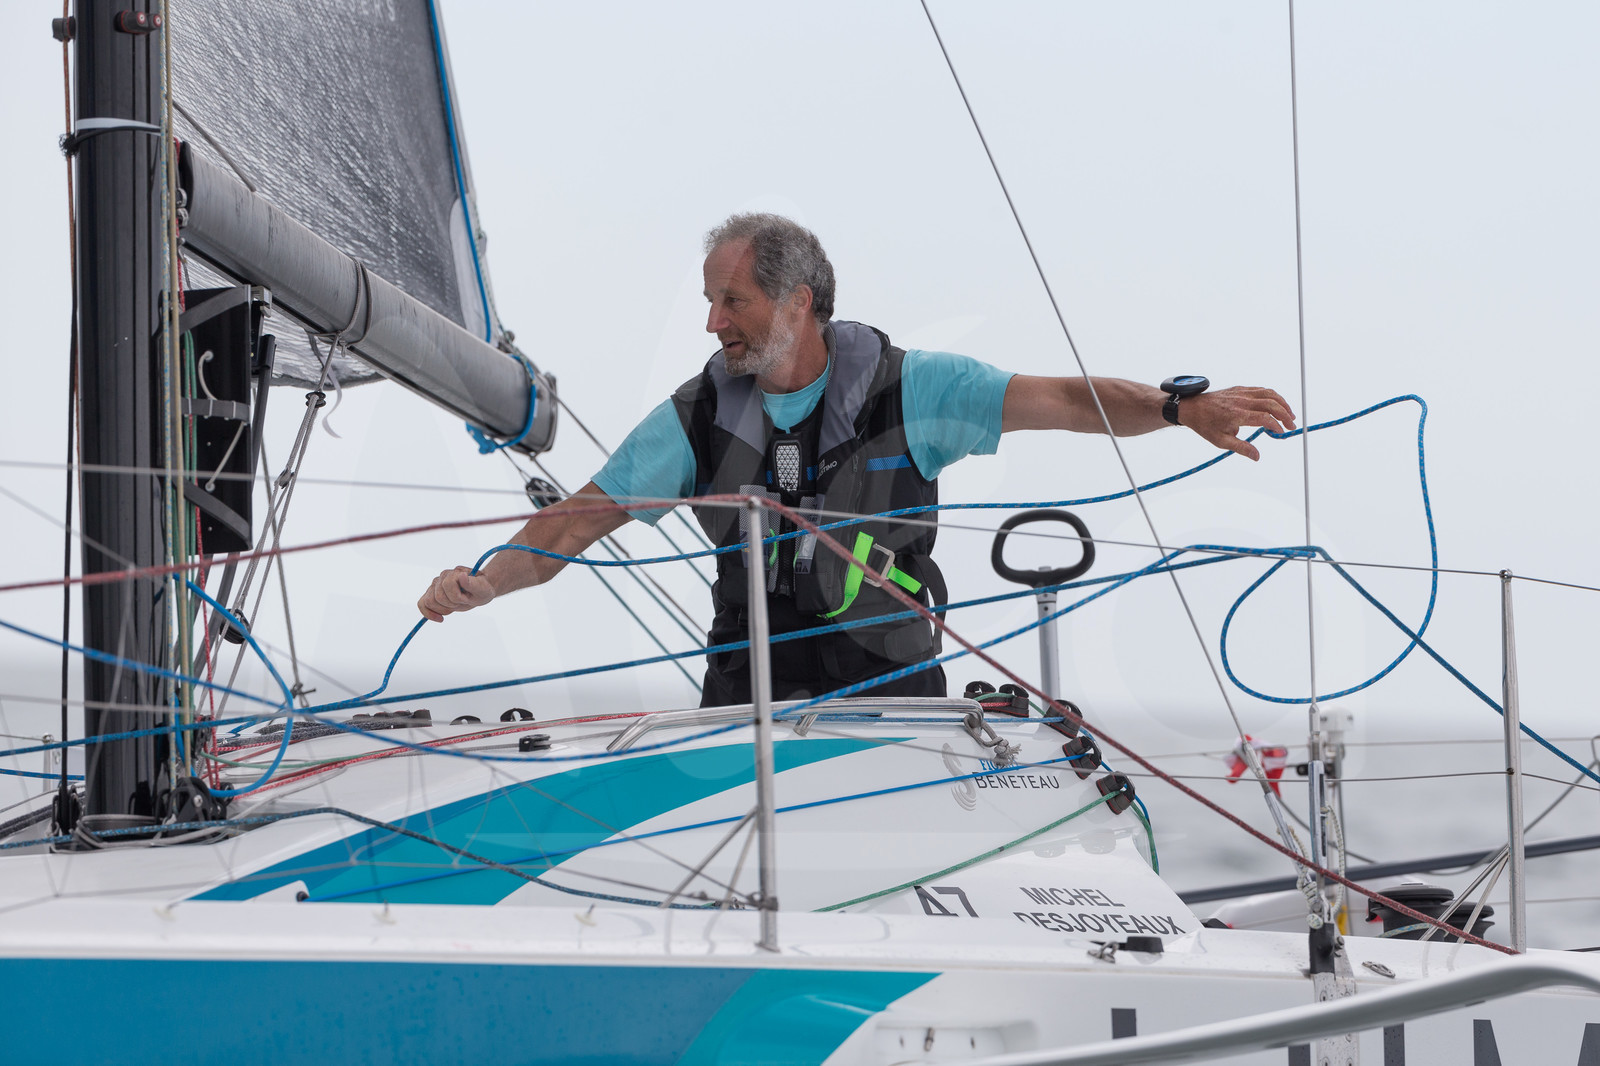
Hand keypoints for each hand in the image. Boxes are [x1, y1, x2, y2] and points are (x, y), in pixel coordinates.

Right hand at [418, 565, 496, 621]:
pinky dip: (428, 613)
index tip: (468, 599)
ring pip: (428, 602)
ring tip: (454, 607)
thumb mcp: (482, 588)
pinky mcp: (431, 594)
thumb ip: (472, 583)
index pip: (447, 585)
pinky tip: (439, 619)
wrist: (478, 591)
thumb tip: (462, 576)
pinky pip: (422, 604)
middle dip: (451, 604)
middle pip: (437, 597)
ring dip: (443, 609)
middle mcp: (442, 577)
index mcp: (454, 573)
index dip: (457, 597)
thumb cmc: (481, 589)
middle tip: (462, 602)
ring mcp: (435, 585)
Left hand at [1178, 386, 1296, 460]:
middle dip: (1285, 415)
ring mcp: (1241, 393)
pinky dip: (1273, 396)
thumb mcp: (1221, 441)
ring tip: (1290, 414)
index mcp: (1237, 415)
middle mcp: (1241, 401)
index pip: (1264, 418)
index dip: (1276, 426)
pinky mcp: (1240, 388)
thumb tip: (1257, 457)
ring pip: (1269, 394)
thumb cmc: (1206, 425)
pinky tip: (1277, 405)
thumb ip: (1241, 448)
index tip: (1281, 433)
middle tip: (1292, 426)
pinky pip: (1261, 390)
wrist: (1192, 407)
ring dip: (1283, 403)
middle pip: (1271, 404)